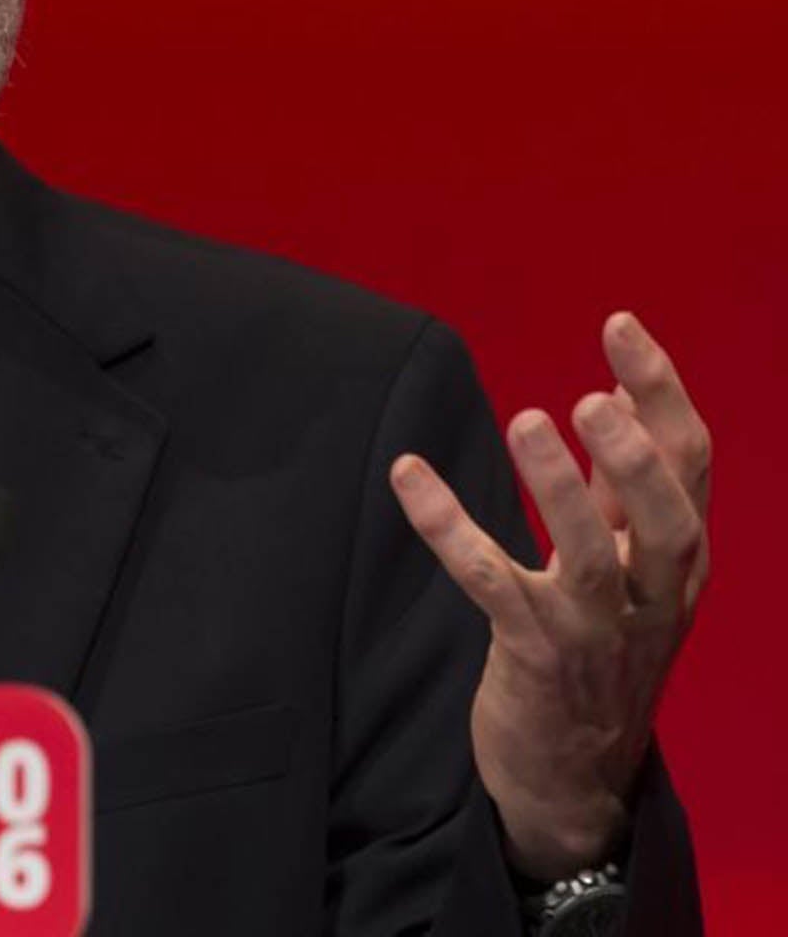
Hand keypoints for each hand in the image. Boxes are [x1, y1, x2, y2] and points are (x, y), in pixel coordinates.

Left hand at [389, 312, 710, 880]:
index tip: (620, 325)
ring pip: (591, 556)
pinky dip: (449, 527)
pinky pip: (491, 584)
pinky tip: (408, 477)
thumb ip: (627, 495)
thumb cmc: (600, 650)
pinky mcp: (534, 657)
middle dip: (634, 456)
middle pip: (666, 517)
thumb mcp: (632, 572)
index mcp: (679, 561)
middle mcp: (652, 594)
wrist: (574, 775)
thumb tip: (623, 401)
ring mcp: (596, 631)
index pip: (690, 465)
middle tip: (592, 397)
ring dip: (559, 487)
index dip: (660, 391)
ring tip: (527, 420)